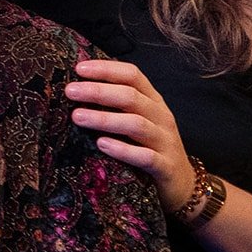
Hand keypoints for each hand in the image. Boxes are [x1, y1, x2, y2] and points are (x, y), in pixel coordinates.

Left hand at [66, 60, 195, 208]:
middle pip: (131, 97)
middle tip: (70, 91)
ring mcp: (165, 141)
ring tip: (77, 116)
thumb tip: (76, 89)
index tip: (78, 68)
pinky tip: (102, 145)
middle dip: (99, 91)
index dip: (106, 69)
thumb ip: (114, 105)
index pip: (133, 76)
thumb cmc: (149, 147)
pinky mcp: (165, 166)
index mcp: (153, 101)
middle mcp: (161, 117)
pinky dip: (123, 150)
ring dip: (105, 119)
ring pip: (136, 124)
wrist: (181, 182)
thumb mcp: (135, 120)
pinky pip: (145, 156)